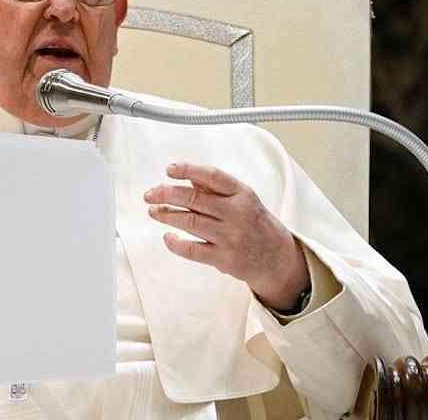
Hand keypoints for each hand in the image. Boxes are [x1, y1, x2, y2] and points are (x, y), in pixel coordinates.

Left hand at [144, 162, 308, 310]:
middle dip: (167, 194)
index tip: (169, 169)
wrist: (277, 258)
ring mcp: (231, 237)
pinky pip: (193, 250)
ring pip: (190, 222)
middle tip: (150, 194)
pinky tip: (167, 237)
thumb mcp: (243, 199)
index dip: (188, 170)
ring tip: (154, 211)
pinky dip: (176, 243)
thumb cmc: (255, 223)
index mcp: (243, 194)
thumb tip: (188, 178)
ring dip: (167, 215)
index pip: (212, 176)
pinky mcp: (225, 259)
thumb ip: (216, 189)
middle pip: (195, 199)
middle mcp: (237, 213)